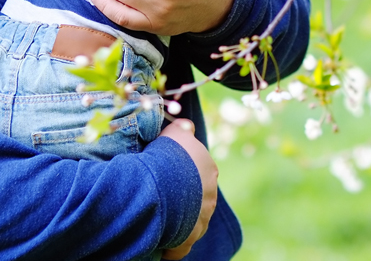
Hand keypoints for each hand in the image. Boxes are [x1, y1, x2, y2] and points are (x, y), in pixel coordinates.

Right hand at [158, 120, 217, 259]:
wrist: (162, 184)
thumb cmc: (168, 156)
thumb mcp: (175, 133)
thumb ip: (183, 129)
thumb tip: (188, 125)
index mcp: (209, 170)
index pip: (200, 172)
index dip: (185, 173)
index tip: (170, 173)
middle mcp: (210, 196)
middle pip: (198, 198)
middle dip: (184, 198)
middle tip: (164, 195)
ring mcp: (201, 219)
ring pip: (191, 221)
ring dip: (178, 220)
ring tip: (160, 216)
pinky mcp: (189, 238)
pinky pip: (181, 245)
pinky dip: (172, 245)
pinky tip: (161, 243)